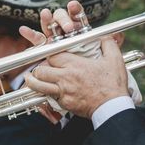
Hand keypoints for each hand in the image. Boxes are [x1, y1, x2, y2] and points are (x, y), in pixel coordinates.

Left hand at [20, 1, 128, 118]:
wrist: (112, 107)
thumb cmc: (113, 84)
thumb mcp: (114, 60)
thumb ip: (108, 44)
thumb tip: (106, 36)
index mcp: (75, 64)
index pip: (51, 55)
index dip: (49, 54)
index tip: (51, 54)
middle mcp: (65, 78)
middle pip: (40, 70)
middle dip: (38, 68)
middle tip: (40, 68)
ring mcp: (63, 92)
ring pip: (38, 86)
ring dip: (33, 82)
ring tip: (30, 79)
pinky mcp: (64, 104)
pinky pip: (49, 98)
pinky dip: (46, 94)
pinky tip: (46, 92)